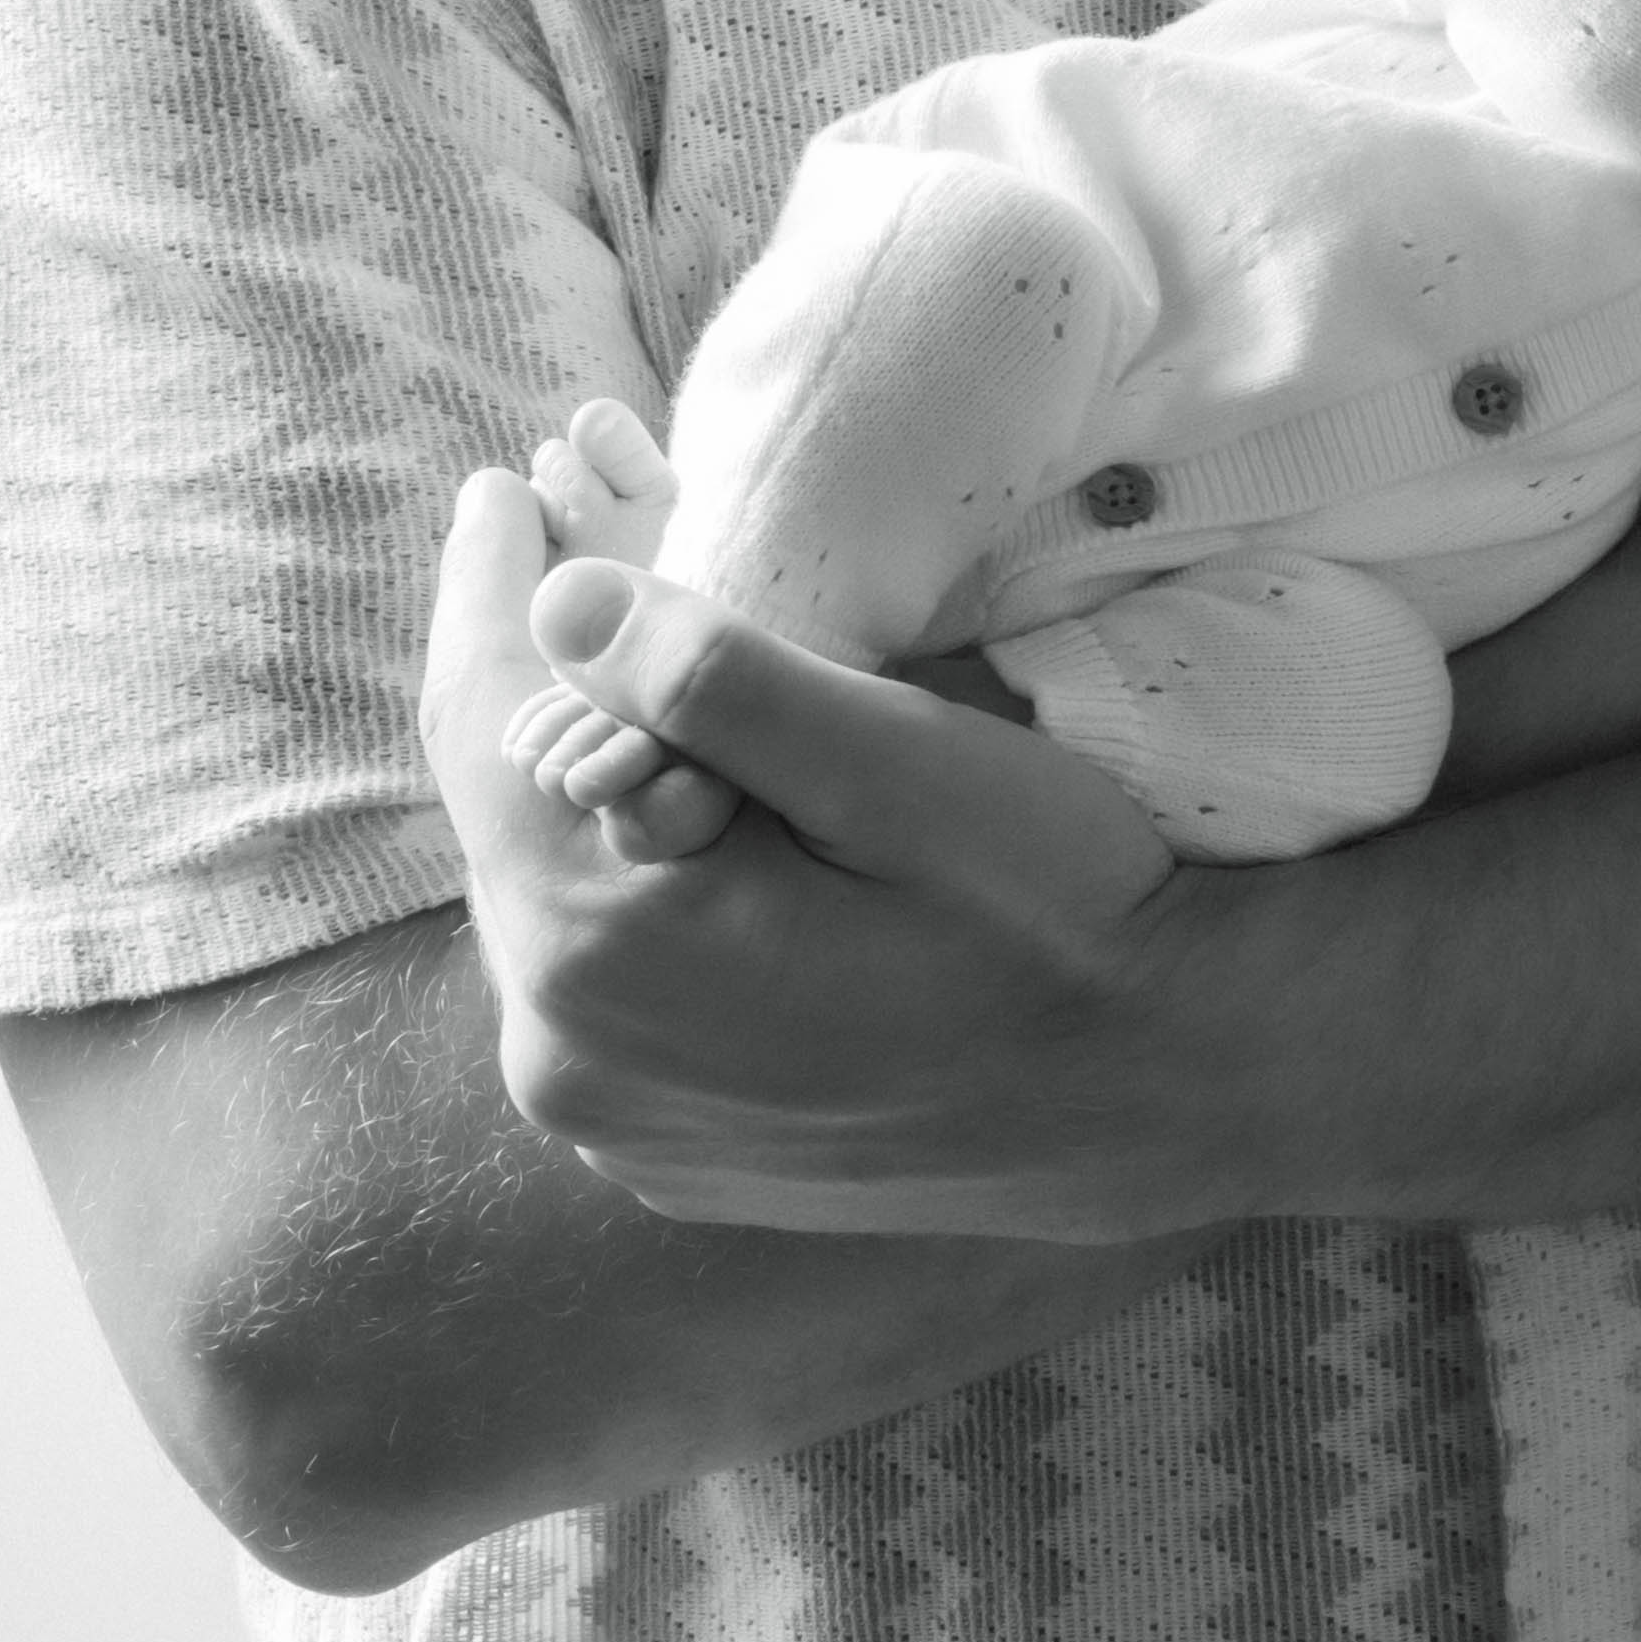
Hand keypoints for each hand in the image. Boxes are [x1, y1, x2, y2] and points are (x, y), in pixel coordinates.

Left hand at [417, 443, 1207, 1235]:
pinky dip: (627, 901)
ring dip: (583, 798)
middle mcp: (569, 1058)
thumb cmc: (1052, 912)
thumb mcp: (900, 765)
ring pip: (552, 907)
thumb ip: (715, 683)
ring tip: (637, 692)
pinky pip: (601, 993)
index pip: (477, 733)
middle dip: (533, 691)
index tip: (494, 491)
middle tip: (568, 559)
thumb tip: (556, 599)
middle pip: (503, 823)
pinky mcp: (666, 1150)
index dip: (484, 596)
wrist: (1164, 1089)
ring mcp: (615, 1119)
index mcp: (603, 951)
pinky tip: (697, 839)